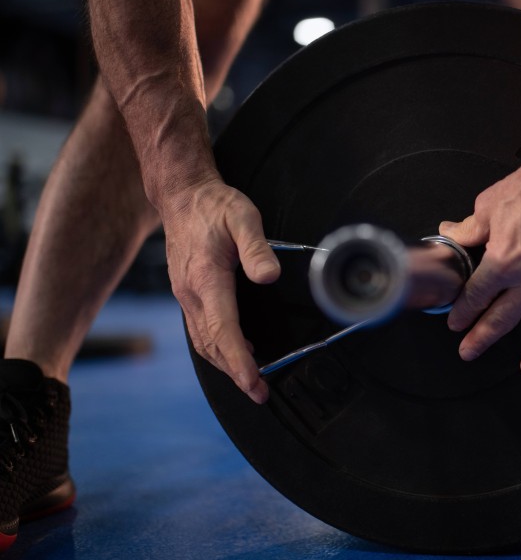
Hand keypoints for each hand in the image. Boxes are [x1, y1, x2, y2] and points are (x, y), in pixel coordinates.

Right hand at [162, 178, 280, 402]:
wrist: (182, 196)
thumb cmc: (215, 206)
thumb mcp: (243, 217)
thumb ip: (257, 248)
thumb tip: (269, 277)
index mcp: (206, 278)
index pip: (223, 330)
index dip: (239, 361)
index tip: (253, 383)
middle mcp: (191, 293)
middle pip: (212, 345)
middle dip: (236, 373)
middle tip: (259, 393)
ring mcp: (185, 295)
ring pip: (204, 342)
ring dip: (226, 364)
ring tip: (250, 381)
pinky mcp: (187, 294)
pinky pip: (200, 330)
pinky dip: (218, 348)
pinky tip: (237, 351)